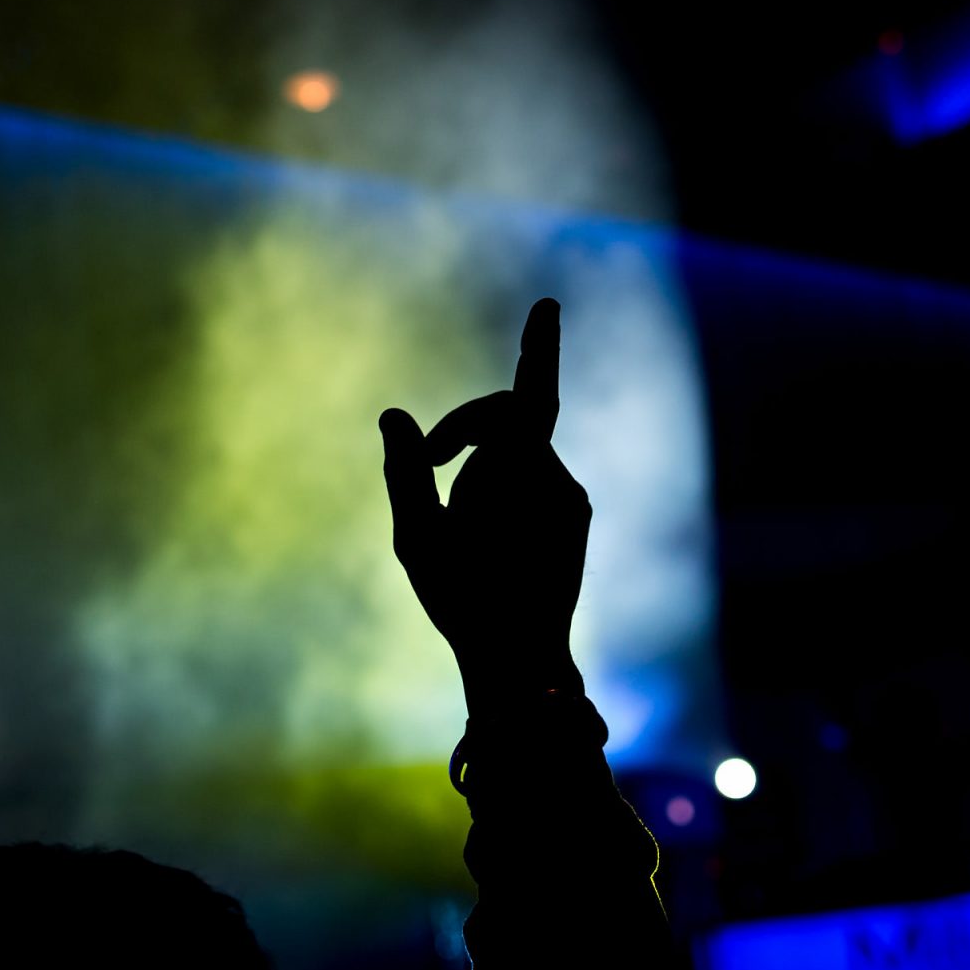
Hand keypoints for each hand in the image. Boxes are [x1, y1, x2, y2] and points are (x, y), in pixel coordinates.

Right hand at [381, 299, 590, 718]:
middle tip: (427, 459)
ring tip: (459, 526)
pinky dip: (503, 490)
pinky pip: (535, 480)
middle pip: (508, 421)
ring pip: (519, 455)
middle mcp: (557, 481)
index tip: (548, 306)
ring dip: (482, 470)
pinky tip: (485, 539)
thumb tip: (393, 416)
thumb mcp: (416, 536)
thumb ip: (404, 470)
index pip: (530, 394)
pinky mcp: (576, 519)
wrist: (523, 663)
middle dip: (464, 430)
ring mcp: (572, 501)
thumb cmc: (464, 601)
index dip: (537, 346)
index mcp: (521, 476)